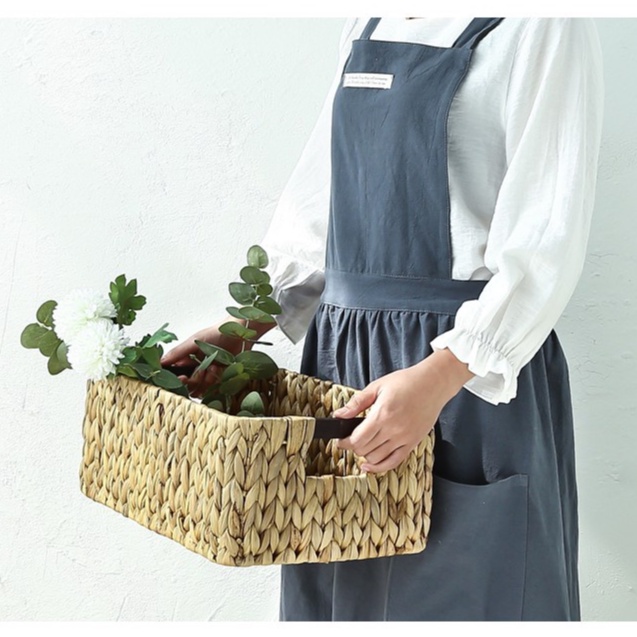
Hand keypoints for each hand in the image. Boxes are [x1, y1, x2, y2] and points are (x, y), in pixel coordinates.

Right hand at [159, 315, 274, 396]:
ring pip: (199, 390)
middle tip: (201, 371)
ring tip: (213, 367)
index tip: (182, 378)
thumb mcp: (194, 341)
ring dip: (206, 380)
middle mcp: (194, 370)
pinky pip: (213, 389)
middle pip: (186, 386)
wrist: (240, 334)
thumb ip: (178, 352)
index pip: (174, 375)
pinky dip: (216, 381)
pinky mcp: (219, 380)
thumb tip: (160, 361)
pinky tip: (219, 369)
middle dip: (194, 381)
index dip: (176, 380)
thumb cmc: (216, 333)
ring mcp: (207, 376)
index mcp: (185, 360)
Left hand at [333, 348, 474, 472]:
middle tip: (349, 440)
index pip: (357, 439)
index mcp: (382, 414)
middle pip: (365, 450)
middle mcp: (393, 430)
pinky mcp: (413, 443)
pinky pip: (394, 462)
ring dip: (366, 455)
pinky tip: (370, 465)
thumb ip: (357, 403)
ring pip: (377, 459)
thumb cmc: (406, 382)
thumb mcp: (377, 386)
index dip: (344, 442)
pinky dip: (380, 467)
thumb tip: (338, 415)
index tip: (340, 440)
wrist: (433, 384)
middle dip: (353, 447)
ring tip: (363, 446)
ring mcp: (404, 438)